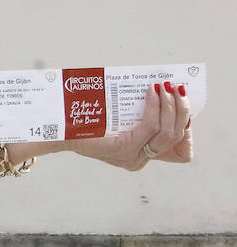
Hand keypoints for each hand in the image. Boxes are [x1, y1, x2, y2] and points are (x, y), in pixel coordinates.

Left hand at [71, 82, 192, 169]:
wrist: (59, 128)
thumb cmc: (88, 119)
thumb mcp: (120, 117)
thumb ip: (141, 112)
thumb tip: (165, 90)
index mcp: (141, 154)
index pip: (181, 152)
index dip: (187, 130)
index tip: (183, 107)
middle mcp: (139, 160)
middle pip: (176, 137)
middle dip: (182, 110)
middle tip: (177, 88)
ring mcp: (131, 157)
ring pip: (168, 132)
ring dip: (171, 106)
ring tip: (165, 86)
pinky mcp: (121, 149)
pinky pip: (149, 126)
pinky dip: (155, 107)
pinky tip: (151, 92)